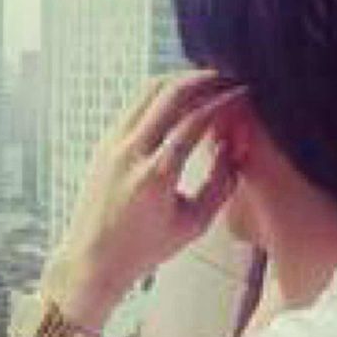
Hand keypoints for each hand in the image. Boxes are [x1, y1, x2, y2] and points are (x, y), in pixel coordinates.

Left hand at [44, 72, 246, 330]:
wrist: (93, 258)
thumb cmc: (144, 249)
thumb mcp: (193, 224)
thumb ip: (221, 184)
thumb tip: (234, 148)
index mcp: (155, 175)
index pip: (196, 121)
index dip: (225, 101)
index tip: (243, 93)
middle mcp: (130, 153)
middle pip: (170, 93)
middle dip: (203, 79)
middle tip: (227, 77)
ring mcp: (112, 144)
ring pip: (148, 91)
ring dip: (179, 81)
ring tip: (205, 83)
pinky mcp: (103, 144)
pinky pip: (134, 105)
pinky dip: (159, 95)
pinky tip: (177, 101)